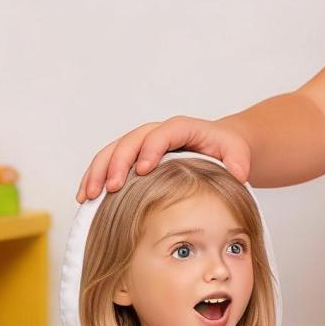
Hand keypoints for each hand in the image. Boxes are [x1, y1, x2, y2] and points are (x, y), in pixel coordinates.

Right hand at [76, 116, 251, 201]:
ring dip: (97, 172)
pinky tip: (86, 197)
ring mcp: (142, 145)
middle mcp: (156, 133)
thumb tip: (238, 173)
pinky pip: (109, 163)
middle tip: (110, 188)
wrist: (219, 146)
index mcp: (180, 128)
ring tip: (88, 195)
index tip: (142, 170)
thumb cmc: (226, 148)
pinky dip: (95, 178)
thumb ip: (239, 161)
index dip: (150, 150)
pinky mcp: (133, 158)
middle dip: (116, 164)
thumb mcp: (237, 151)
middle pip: (130, 142)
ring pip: (112, 152)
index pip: (161, 135)